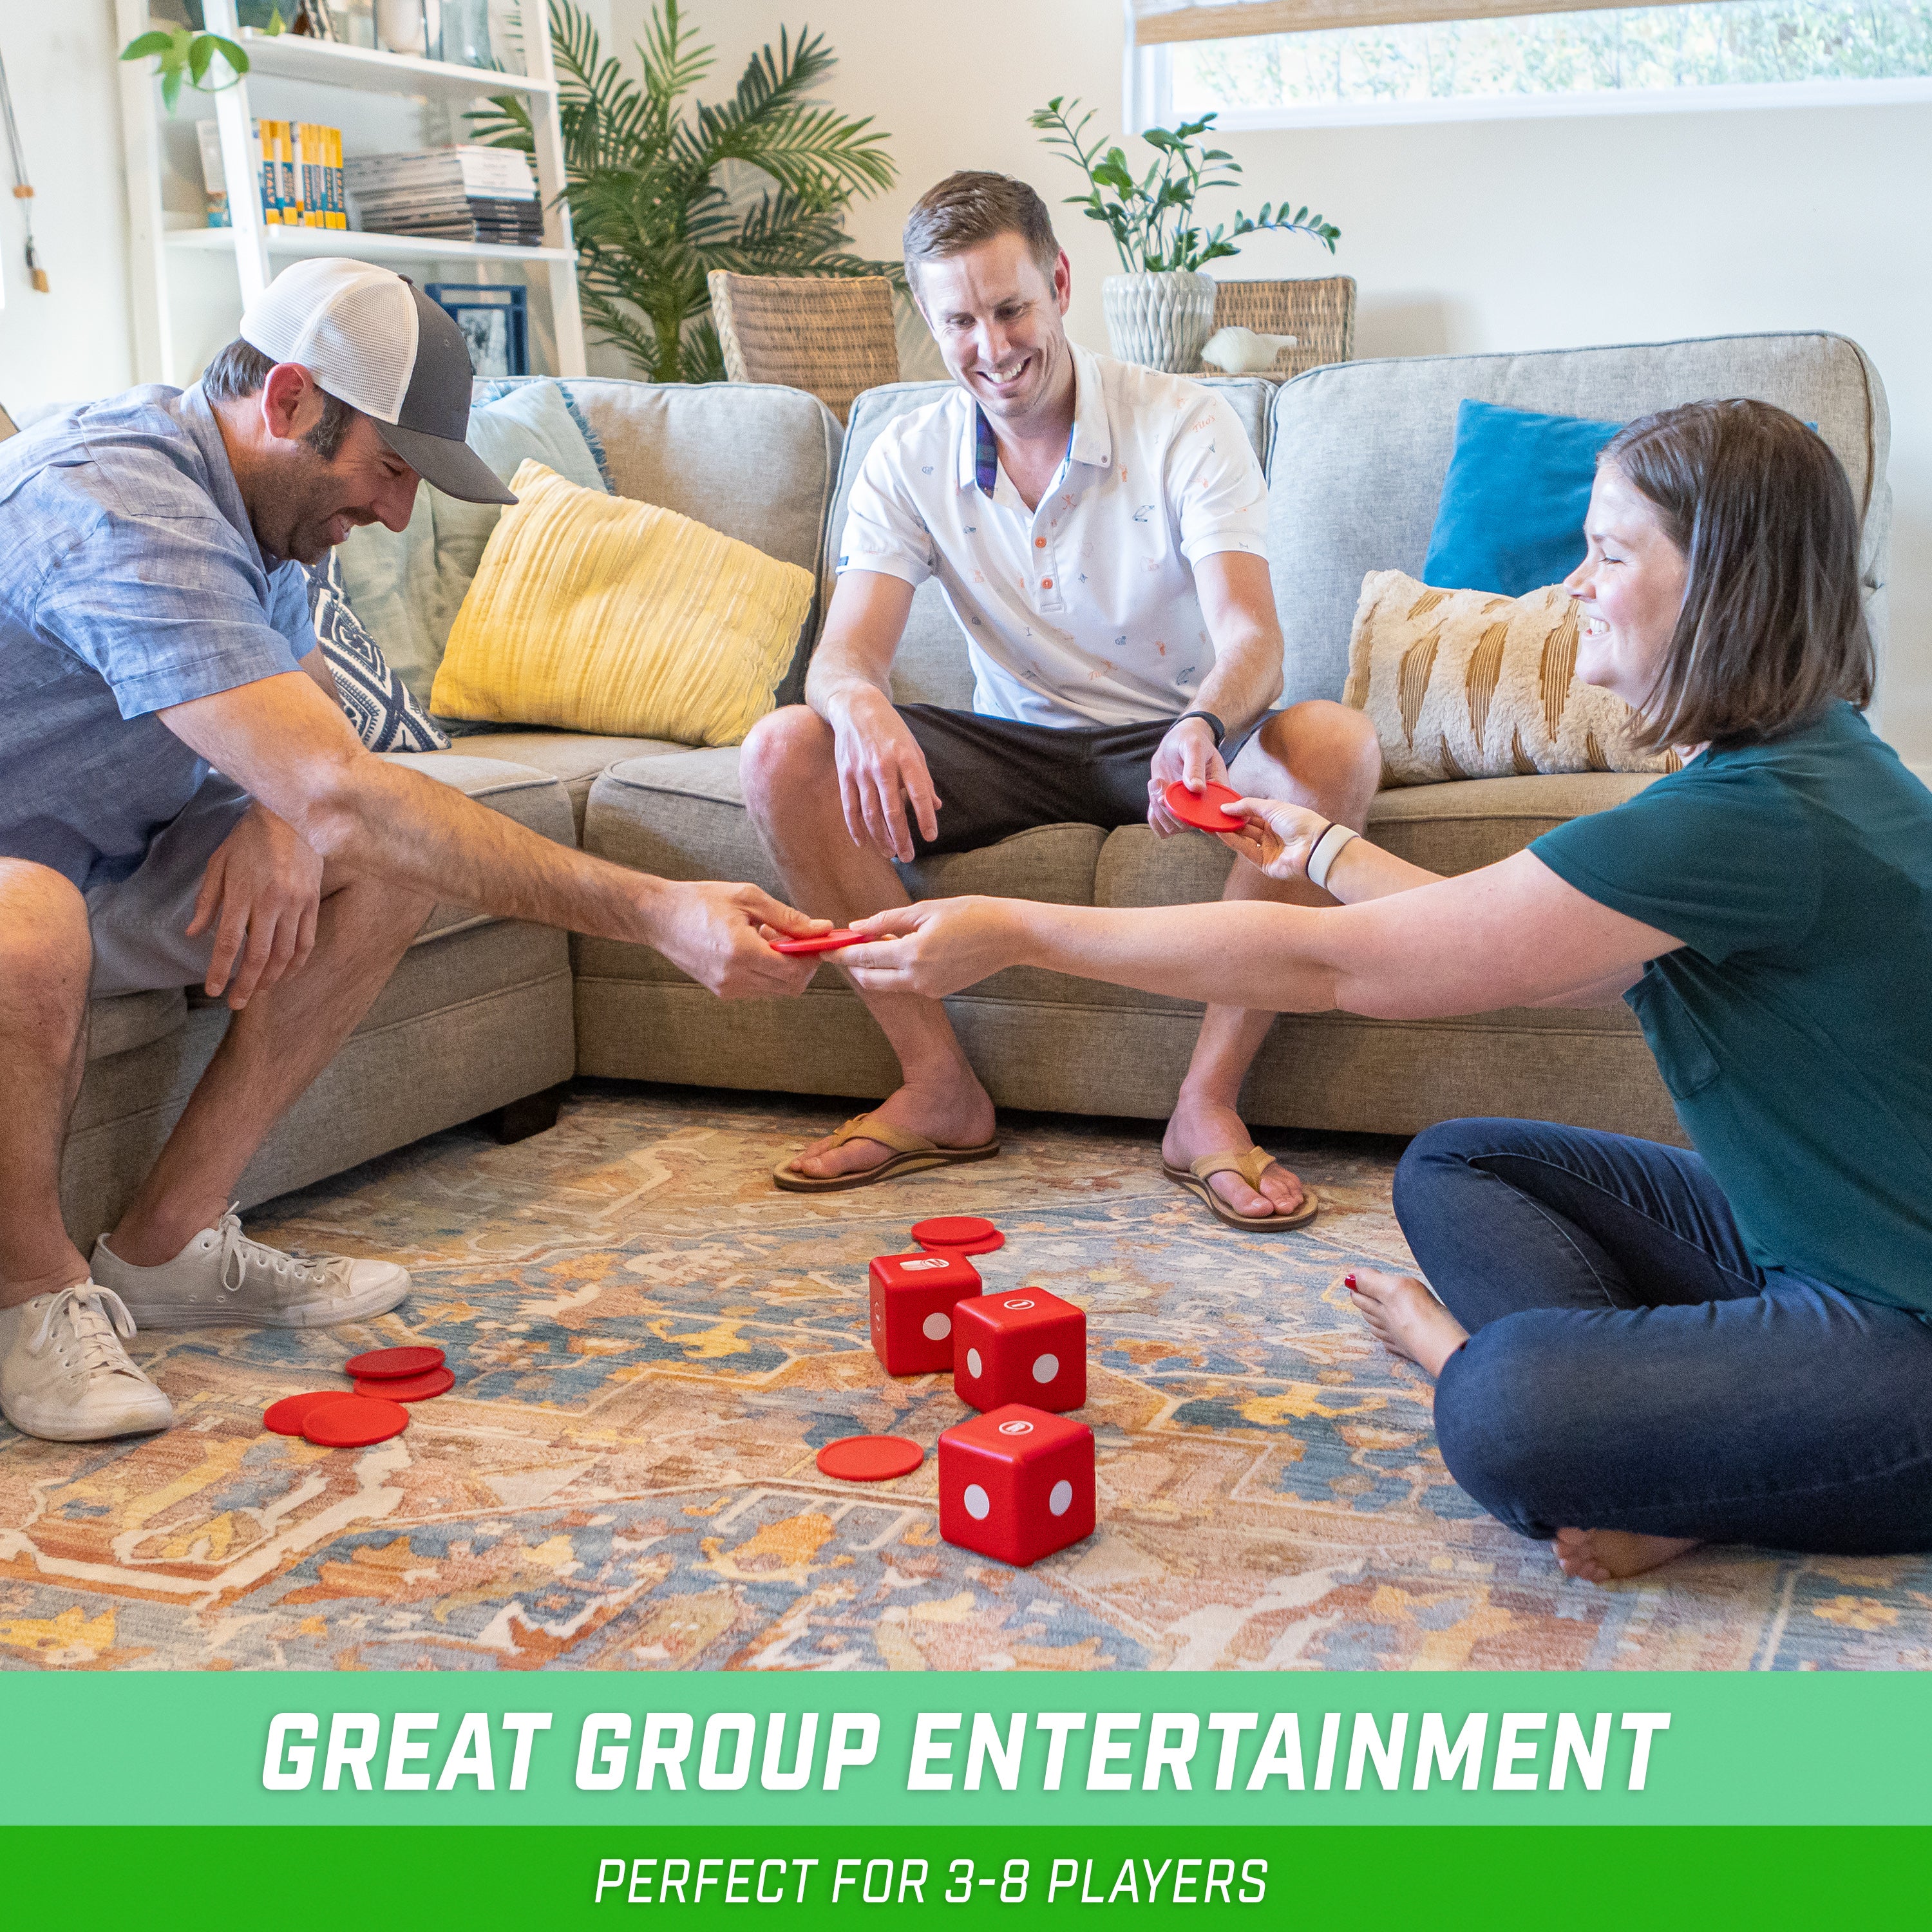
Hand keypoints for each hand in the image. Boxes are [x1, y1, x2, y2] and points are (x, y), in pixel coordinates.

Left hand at [187, 803, 323, 1008]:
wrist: (289, 815)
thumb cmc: (248, 839)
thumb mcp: (217, 865)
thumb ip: (207, 902)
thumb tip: (193, 934)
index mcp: (241, 894)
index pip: (228, 943)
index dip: (220, 971)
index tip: (214, 990)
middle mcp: (270, 903)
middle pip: (259, 956)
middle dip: (247, 984)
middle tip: (237, 1002)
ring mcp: (296, 904)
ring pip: (285, 954)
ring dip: (272, 978)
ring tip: (260, 991)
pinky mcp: (313, 902)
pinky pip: (306, 941)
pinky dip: (297, 963)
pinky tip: (287, 973)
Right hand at [650, 881, 827, 999]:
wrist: (659, 917)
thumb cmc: (701, 901)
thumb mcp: (748, 898)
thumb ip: (787, 917)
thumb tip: (821, 929)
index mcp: (740, 952)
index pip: (794, 971)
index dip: (813, 957)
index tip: (817, 939)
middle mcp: (734, 977)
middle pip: (790, 987)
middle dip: (803, 965)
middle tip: (798, 938)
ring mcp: (726, 988)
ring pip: (776, 989)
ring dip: (785, 968)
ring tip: (769, 937)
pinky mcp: (721, 991)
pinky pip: (759, 988)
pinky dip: (768, 971)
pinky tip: (756, 947)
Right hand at [829, 687, 939, 861]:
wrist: (856, 707)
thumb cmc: (890, 730)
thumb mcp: (913, 748)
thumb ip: (924, 779)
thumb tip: (935, 807)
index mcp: (906, 758)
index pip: (919, 794)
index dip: (925, 818)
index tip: (930, 837)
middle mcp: (883, 766)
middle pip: (892, 811)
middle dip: (901, 837)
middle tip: (908, 857)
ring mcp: (861, 772)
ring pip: (870, 814)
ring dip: (881, 837)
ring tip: (890, 853)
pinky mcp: (845, 775)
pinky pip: (850, 807)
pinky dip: (856, 828)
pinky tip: (864, 843)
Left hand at [840, 896, 1022, 999]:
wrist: (1010, 936)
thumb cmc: (971, 914)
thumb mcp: (925, 910)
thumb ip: (887, 921)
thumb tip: (856, 927)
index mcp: (912, 954)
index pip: (863, 958)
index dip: (840, 953)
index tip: (823, 948)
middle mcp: (917, 978)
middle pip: (870, 979)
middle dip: (853, 966)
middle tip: (843, 949)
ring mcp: (929, 988)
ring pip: (888, 983)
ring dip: (875, 967)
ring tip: (873, 944)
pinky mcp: (939, 991)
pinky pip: (908, 983)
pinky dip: (897, 970)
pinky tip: (901, 950)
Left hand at [1145, 715, 1228, 837]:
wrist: (1175, 744)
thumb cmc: (1190, 740)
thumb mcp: (1194, 746)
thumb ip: (1195, 766)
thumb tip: (1197, 788)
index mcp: (1218, 790)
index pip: (1215, 814)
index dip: (1199, 817)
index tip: (1181, 799)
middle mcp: (1204, 806)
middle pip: (1189, 825)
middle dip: (1170, 808)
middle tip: (1161, 783)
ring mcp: (1188, 811)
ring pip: (1173, 827)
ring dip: (1159, 809)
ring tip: (1156, 783)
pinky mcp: (1172, 812)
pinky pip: (1161, 827)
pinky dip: (1153, 816)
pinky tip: (1154, 794)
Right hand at [1215, 797, 1331, 880]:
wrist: (1315, 846)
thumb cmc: (1300, 822)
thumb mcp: (1272, 807)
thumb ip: (1248, 806)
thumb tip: (1226, 807)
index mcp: (1277, 819)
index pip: (1252, 814)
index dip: (1237, 810)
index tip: (1220, 806)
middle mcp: (1272, 835)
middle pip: (1246, 827)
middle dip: (1229, 821)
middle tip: (1211, 815)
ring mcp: (1268, 850)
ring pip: (1243, 839)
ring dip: (1227, 831)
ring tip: (1211, 823)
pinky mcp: (1264, 864)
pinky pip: (1245, 850)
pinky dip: (1233, 841)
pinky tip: (1221, 832)